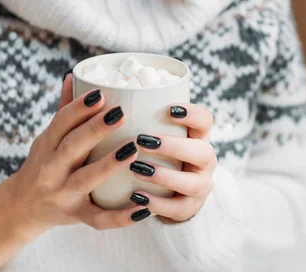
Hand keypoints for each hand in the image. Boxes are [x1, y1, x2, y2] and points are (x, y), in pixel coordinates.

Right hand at [5, 74, 148, 240]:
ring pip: (85, 180)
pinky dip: (122, 216)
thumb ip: (64, 110)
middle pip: (71, 147)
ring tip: (132, 149)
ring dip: (108, 165)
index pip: (60, 123)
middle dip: (94, 130)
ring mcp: (63, 194)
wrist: (22, 208)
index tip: (100, 94)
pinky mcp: (76, 216)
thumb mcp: (47, 138)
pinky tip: (144, 207)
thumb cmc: (42, 165)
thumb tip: (74, 76)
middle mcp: (51, 170)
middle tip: (120, 114)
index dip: (79, 108)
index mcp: (46, 146)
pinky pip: (100, 219)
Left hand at [129, 104, 215, 222]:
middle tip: (142, 141)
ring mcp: (200, 186)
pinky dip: (158, 204)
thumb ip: (142, 119)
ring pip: (193, 183)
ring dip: (164, 175)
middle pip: (202, 152)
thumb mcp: (158, 134)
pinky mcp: (190, 208)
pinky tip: (137, 197)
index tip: (168, 109)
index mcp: (198, 137)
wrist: (172, 192)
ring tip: (137, 169)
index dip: (192, 113)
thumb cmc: (158, 154)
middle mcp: (204, 161)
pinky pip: (178, 209)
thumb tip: (100, 96)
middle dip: (173, 146)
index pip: (205, 120)